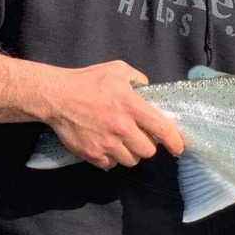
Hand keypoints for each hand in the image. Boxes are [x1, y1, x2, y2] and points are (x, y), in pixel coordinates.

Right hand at [38, 61, 185, 169]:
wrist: (55, 97)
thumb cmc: (87, 81)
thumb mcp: (118, 70)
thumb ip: (139, 79)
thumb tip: (149, 91)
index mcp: (131, 106)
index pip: (162, 129)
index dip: (174, 141)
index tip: (178, 147)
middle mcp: (121, 128)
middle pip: (148, 151)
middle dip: (147, 145)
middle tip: (139, 136)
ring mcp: (107, 144)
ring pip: (131, 160)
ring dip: (130, 153)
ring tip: (121, 141)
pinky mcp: (93, 155)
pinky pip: (111, 164)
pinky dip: (111, 158)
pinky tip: (106, 145)